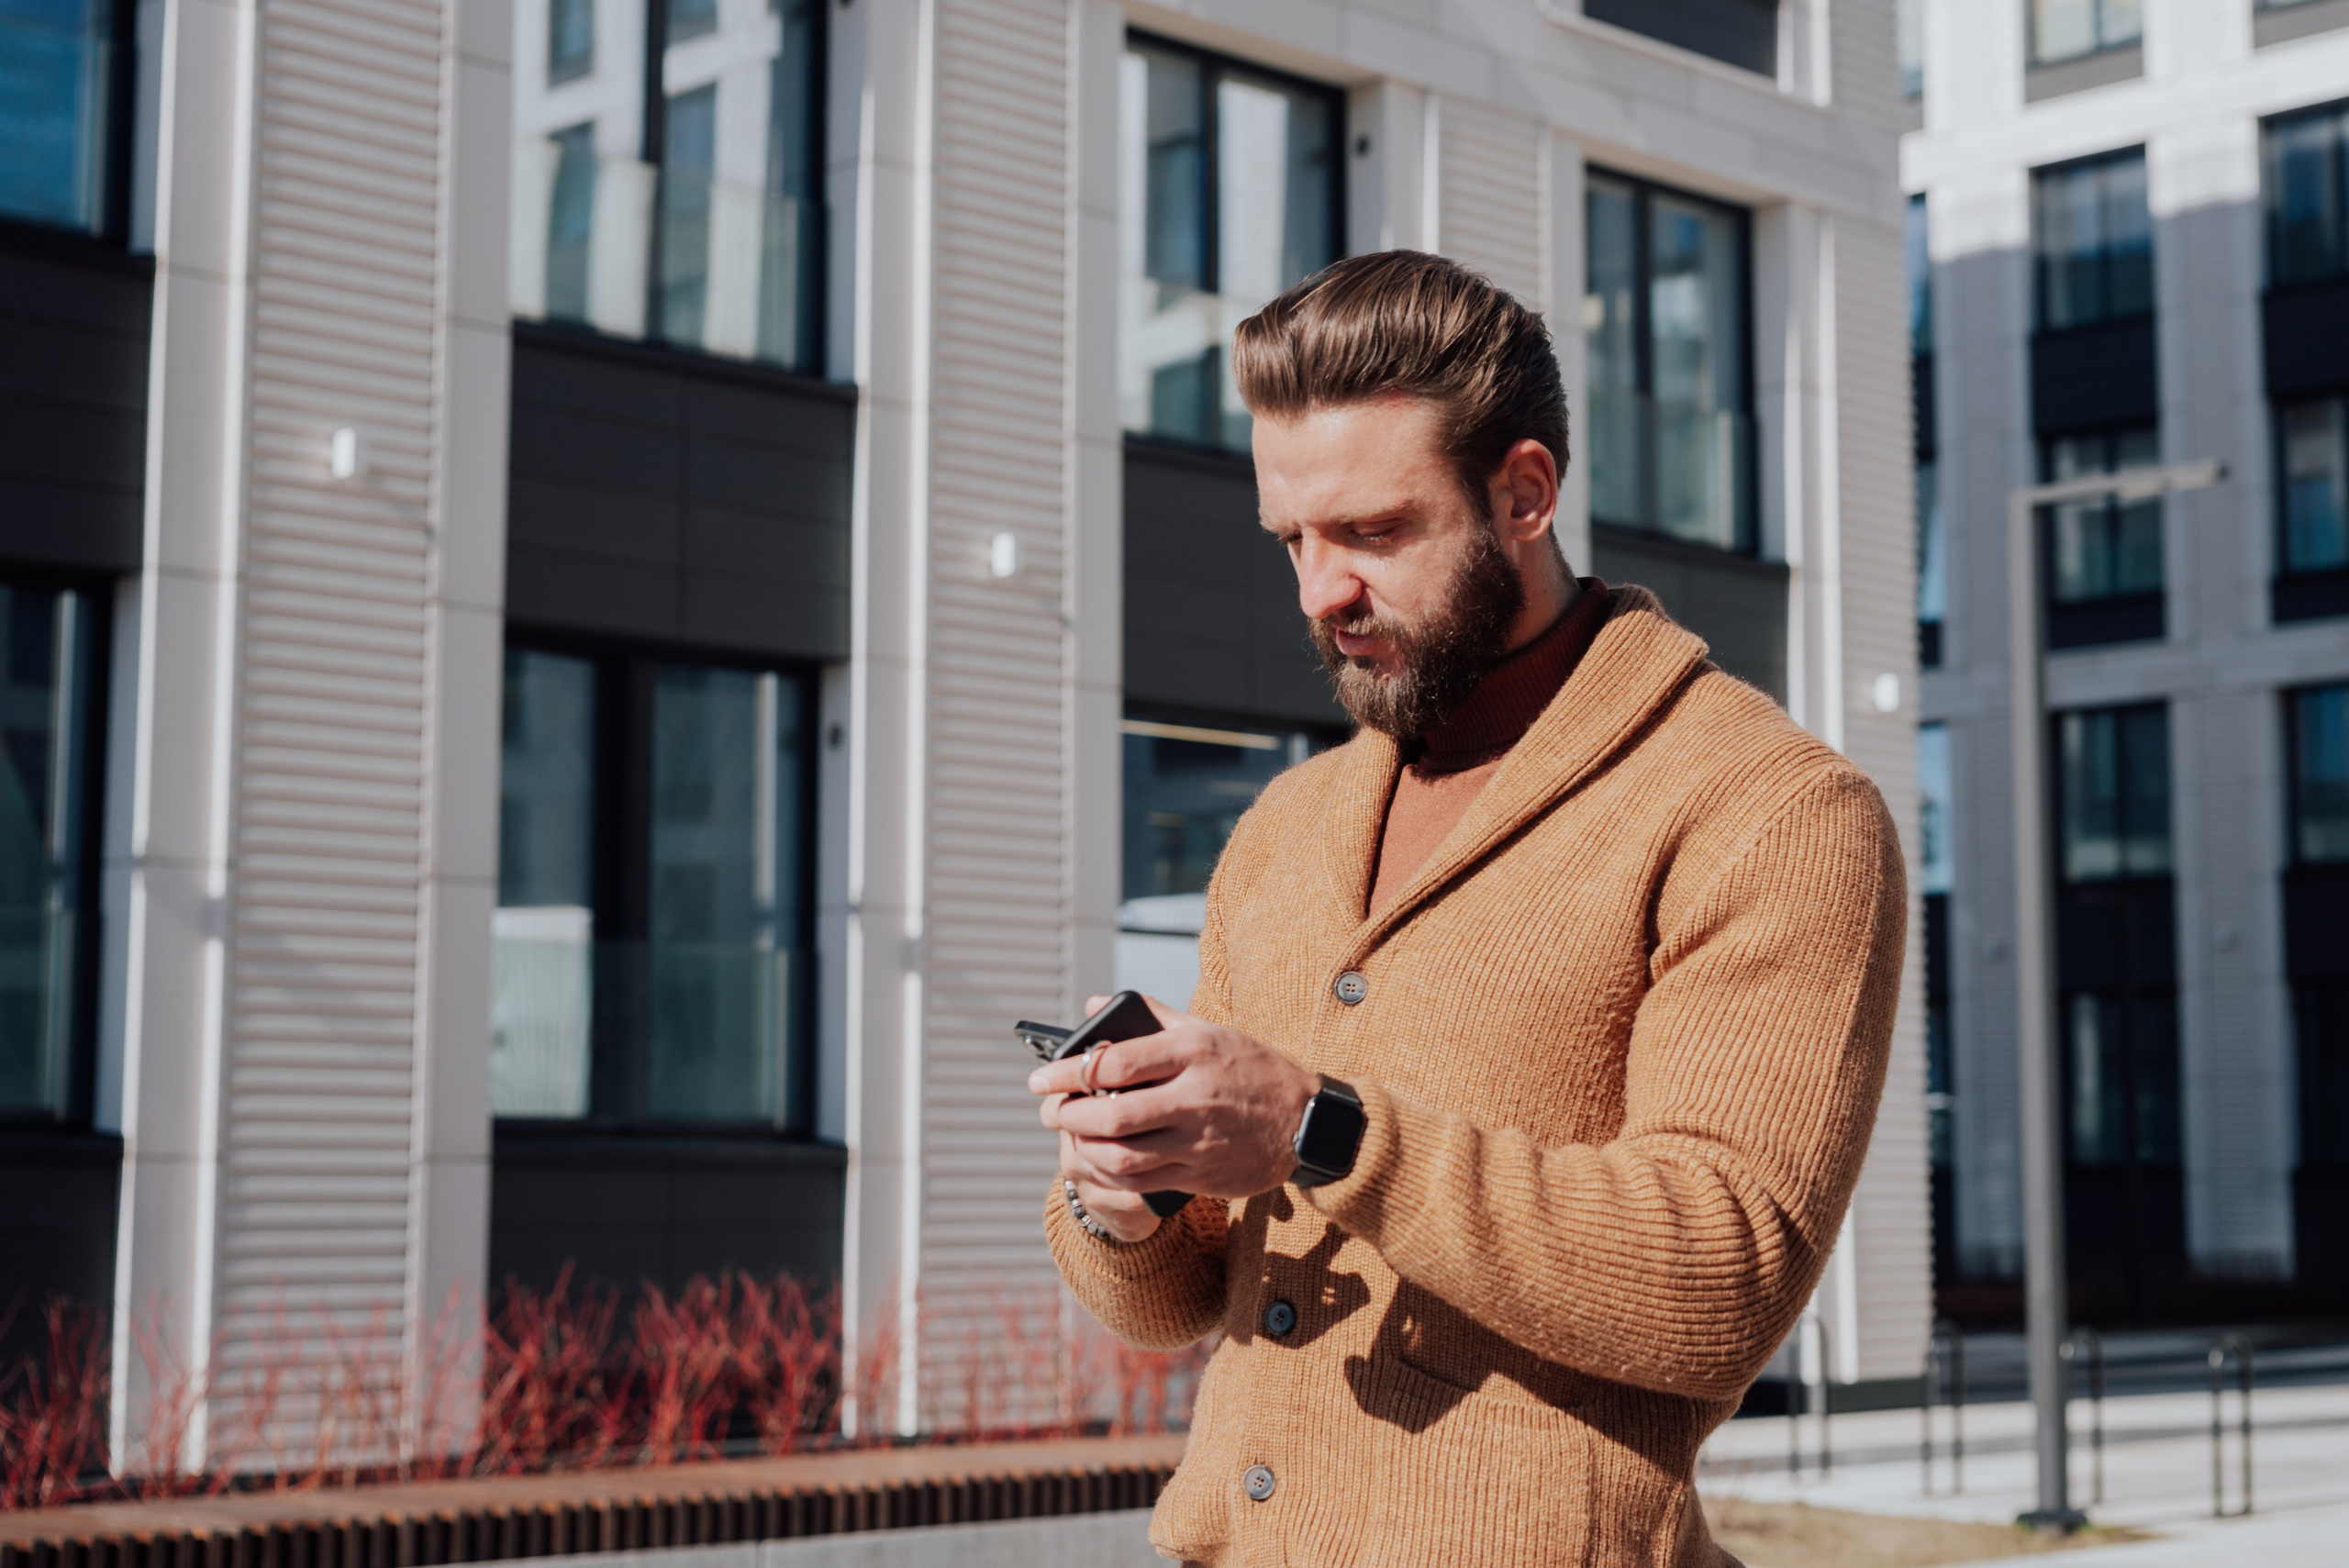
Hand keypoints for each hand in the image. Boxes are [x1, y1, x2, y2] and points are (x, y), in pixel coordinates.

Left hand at [1031, 994, 1320, 1210]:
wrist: (1305, 1121)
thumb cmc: (1250, 1069)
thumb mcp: (1208, 1031)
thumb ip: (1150, 1016)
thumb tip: (1092, 1004)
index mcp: (1193, 1052)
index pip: (1116, 1062)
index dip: (1069, 1071)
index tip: (1041, 1078)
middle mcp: (1195, 1097)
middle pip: (1113, 1114)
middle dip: (1067, 1114)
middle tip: (1048, 1111)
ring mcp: (1199, 1140)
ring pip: (1123, 1155)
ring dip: (1084, 1148)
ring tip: (1071, 1135)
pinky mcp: (1202, 1175)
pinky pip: (1142, 1182)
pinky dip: (1110, 1173)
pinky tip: (1098, 1160)